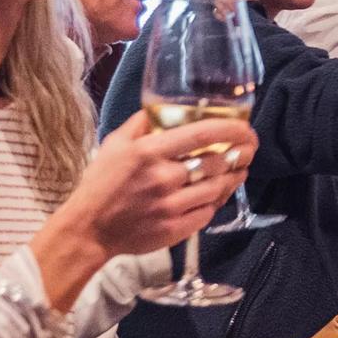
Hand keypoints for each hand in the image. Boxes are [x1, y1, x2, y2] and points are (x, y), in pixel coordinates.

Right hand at [57, 110, 256, 258]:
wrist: (88, 230)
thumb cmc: (101, 184)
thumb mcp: (114, 145)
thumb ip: (141, 123)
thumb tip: (164, 107)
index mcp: (149, 152)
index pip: (203, 134)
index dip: (232, 129)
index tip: (246, 128)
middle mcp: (163, 178)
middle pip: (218, 162)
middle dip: (242, 153)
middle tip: (250, 148)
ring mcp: (171, 206)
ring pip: (219, 188)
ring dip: (235, 176)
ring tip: (241, 168)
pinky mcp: (176, 229)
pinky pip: (209, 211)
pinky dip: (219, 200)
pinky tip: (221, 192)